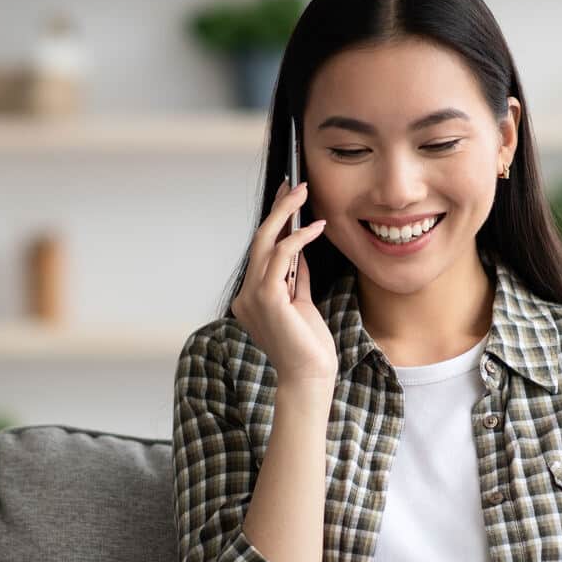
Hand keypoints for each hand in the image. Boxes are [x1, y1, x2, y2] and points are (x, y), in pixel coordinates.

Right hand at [231, 177, 334, 389]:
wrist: (310, 377)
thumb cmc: (309, 347)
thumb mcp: (301, 303)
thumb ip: (295, 277)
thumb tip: (299, 249)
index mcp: (250, 298)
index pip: (261, 251)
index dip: (274, 222)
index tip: (286, 198)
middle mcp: (245, 296)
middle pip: (259, 241)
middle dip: (278, 209)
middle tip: (295, 184)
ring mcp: (252, 297)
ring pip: (266, 243)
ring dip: (286, 214)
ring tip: (305, 193)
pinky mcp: (267, 298)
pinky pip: (281, 257)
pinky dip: (298, 238)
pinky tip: (316, 227)